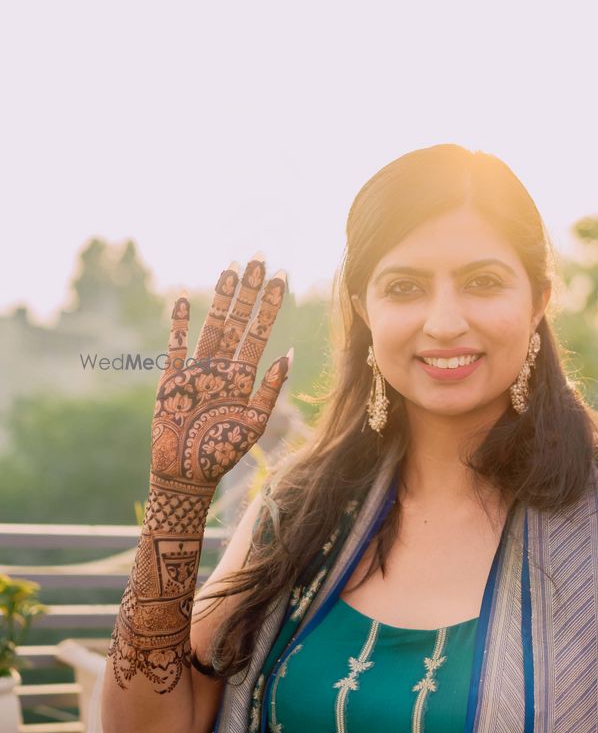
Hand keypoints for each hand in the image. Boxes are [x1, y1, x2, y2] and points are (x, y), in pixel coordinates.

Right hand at [151, 256, 291, 498]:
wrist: (188, 474)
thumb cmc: (223, 453)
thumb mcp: (255, 422)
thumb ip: (270, 389)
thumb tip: (289, 354)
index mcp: (244, 376)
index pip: (260, 331)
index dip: (270, 304)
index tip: (281, 276)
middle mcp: (222, 367)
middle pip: (238, 320)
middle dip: (248, 290)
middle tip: (258, 257)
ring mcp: (197, 370)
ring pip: (212, 325)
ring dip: (221, 297)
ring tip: (230, 267)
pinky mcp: (172, 379)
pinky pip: (176, 346)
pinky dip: (178, 324)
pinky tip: (182, 299)